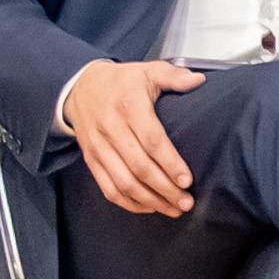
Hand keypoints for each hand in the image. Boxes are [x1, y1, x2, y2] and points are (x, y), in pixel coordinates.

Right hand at [57, 56, 207, 216]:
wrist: (79, 88)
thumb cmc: (121, 82)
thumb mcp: (147, 70)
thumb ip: (173, 75)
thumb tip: (198, 80)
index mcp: (128, 105)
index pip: (151, 140)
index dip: (170, 163)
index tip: (187, 179)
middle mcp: (111, 129)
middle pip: (139, 167)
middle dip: (165, 189)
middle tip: (187, 201)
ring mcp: (98, 147)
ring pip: (123, 182)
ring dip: (150, 200)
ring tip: (174, 208)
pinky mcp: (91, 160)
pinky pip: (108, 188)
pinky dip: (129, 203)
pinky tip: (149, 207)